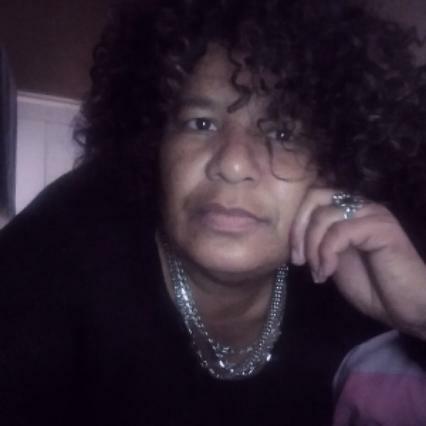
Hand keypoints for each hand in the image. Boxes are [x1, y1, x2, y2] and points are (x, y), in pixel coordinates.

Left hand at [291, 187, 425, 339]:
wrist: (406, 307)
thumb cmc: (372, 285)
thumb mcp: (333, 260)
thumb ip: (318, 242)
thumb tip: (294, 236)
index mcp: (348, 210)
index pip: (313, 197)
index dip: (297, 224)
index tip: (295, 256)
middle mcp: (360, 205)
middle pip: (315, 196)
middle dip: (299, 230)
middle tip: (299, 260)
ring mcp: (372, 213)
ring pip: (324, 215)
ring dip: (313, 247)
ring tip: (318, 272)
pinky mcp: (381, 227)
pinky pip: (339, 231)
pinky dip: (326, 253)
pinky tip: (328, 272)